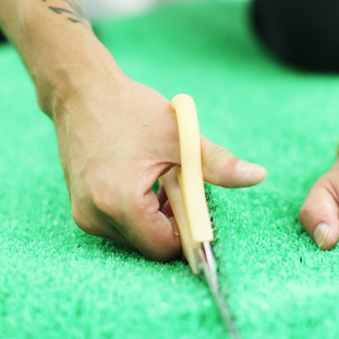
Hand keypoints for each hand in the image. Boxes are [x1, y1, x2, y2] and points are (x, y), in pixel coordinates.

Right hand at [53, 73, 265, 260]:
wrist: (80, 92)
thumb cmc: (128, 110)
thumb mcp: (180, 137)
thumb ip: (219, 164)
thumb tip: (258, 175)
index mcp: (120, 201)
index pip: (163, 247)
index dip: (189, 234)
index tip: (201, 210)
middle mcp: (96, 215)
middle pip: (149, 245)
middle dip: (173, 223)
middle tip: (181, 187)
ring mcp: (84, 214)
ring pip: (135, 237)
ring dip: (156, 218)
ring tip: (161, 180)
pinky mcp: (81, 208)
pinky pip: (118, 225)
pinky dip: (138, 212)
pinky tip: (145, 182)